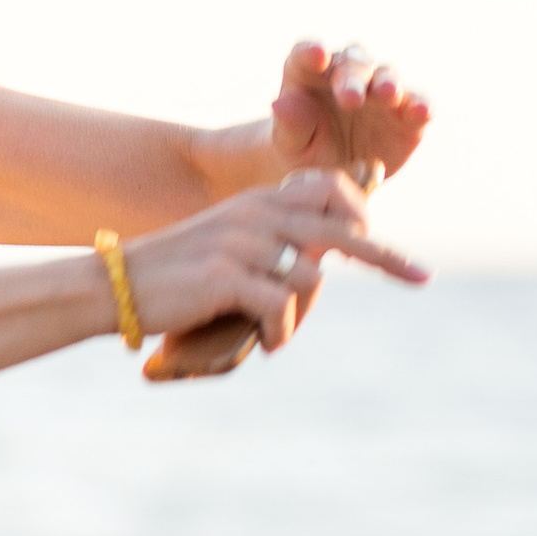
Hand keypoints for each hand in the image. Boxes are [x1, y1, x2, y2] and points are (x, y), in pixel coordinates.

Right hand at [127, 169, 427, 380]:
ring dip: (303, 316)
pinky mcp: (228, 278)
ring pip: (310, 279)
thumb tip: (318, 264)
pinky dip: (281, 333)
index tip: (382, 241)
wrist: (115, 286)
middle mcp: (256, 214)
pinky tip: (269, 345)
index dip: (361, 211)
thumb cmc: (174, 274)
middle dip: (387, 257)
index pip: (329, 190)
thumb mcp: (226, 243)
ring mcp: (243, 244)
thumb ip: (271, 242)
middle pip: (342, 229)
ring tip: (278, 332)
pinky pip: (280, 308)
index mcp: (258, 201)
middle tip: (421, 277)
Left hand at [271, 39, 429, 189]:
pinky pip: (417, 103)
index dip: (311, 52)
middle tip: (350, 98)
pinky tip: (422, 111)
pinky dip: (421, 105)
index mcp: (310, 71)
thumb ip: (288, 123)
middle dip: (353, 77)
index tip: (315, 55)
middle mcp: (348, 73)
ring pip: (388, 76)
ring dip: (389, 83)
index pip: (308, 53)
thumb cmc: (303, 151)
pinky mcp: (407, 113)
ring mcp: (380, 90)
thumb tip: (279, 104)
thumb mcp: (289, 143)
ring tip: (389, 94)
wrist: (332, 173)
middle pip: (353, 64)